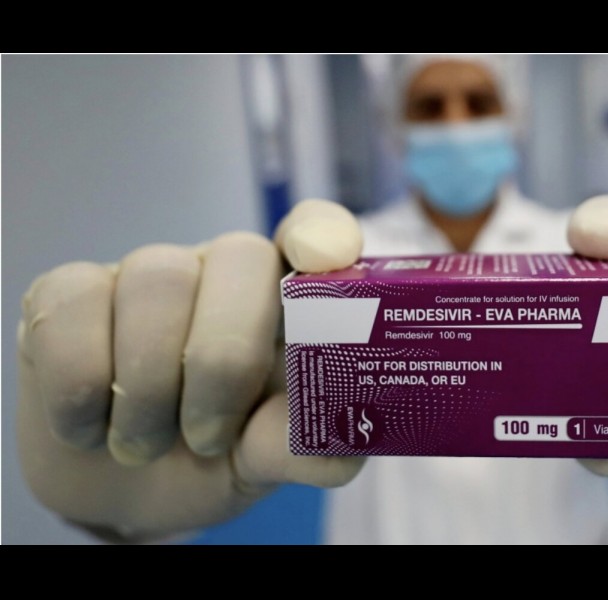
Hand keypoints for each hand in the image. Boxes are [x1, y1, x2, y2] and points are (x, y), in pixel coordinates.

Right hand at [17, 199, 364, 541]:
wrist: (116, 487)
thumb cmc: (210, 457)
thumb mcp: (264, 460)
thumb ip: (305, 447)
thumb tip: (341, 444)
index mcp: (284, 302)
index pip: (316, 233)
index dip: (323, 234)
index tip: (321, 259)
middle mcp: (222, 272)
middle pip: (240, 257)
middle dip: (224, 359)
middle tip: (208, 438)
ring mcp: (145, 274)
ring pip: (157, 284)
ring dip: (150, 389)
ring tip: (145, 446)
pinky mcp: (69, 292)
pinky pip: (73, 310)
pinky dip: (81, 390)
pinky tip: (91, 427)